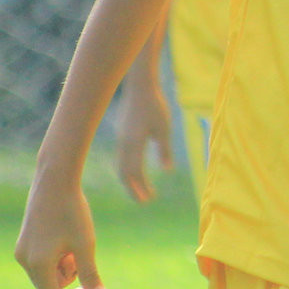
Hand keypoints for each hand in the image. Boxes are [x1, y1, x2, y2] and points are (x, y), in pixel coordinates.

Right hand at [15, 178, 106, 288]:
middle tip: (81, 252)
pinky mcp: (25, 240)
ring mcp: (22, 249)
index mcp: (37, 264)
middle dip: (69, 276)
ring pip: (46, 273)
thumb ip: (90, 273)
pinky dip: (56, 256)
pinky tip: (66, 235)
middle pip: (48, 285)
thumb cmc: (73, 211)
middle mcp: (24, 259)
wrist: (55, 179)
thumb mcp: (85, 244)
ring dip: (64, 265)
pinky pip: (41, 260)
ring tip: (74, 241)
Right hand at [114, 84, 174, 201]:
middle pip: (124, 173)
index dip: (141, 187)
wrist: (140, 86)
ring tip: (140, 190)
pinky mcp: (122, 134)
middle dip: (133, 189)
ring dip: (130, 180)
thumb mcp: (164, 128)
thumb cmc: (155, 105)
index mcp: (133, 143)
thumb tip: (167, 171)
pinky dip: (128, 169)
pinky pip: (122, 157)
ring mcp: (121, 139)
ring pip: (121, 166)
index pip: (135, 172)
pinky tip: (136, 172)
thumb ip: (164, 150)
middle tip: (144, 201)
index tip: (149, 199)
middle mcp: (124, 144)